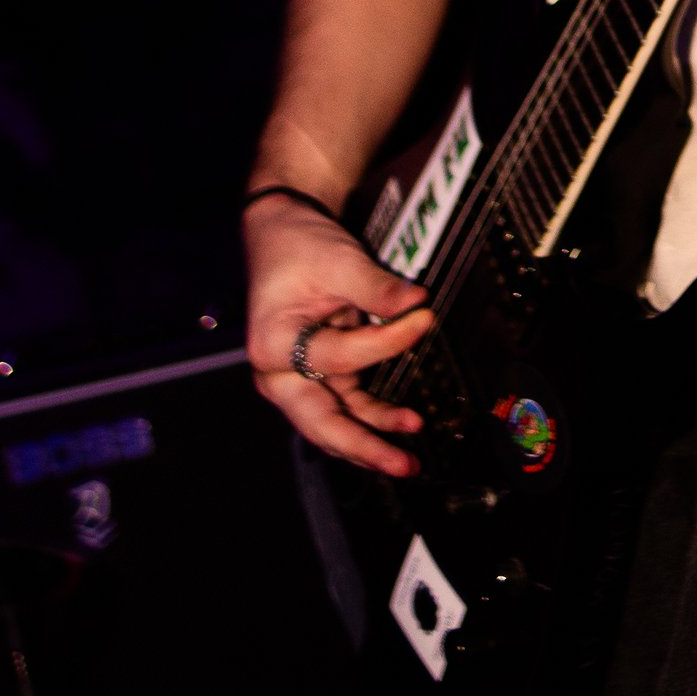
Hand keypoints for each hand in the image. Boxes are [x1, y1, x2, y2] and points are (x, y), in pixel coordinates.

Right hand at [244, 193, 434, 479]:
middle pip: (321, 423)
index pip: (340, 356)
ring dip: (372, 441)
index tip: (423, 319)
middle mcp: (279, 373)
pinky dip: (372, 418)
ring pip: (335, 423)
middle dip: (364, 447)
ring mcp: (298, 378)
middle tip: (403, 464)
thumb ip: (377, 288)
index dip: (386, 342)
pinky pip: (347, 405)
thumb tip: (419, 304)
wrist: (282, 231)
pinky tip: (402, 424)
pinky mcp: (320, 373)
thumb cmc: (299, 247)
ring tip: (409, 459)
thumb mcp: (338, 262)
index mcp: (272, 345)